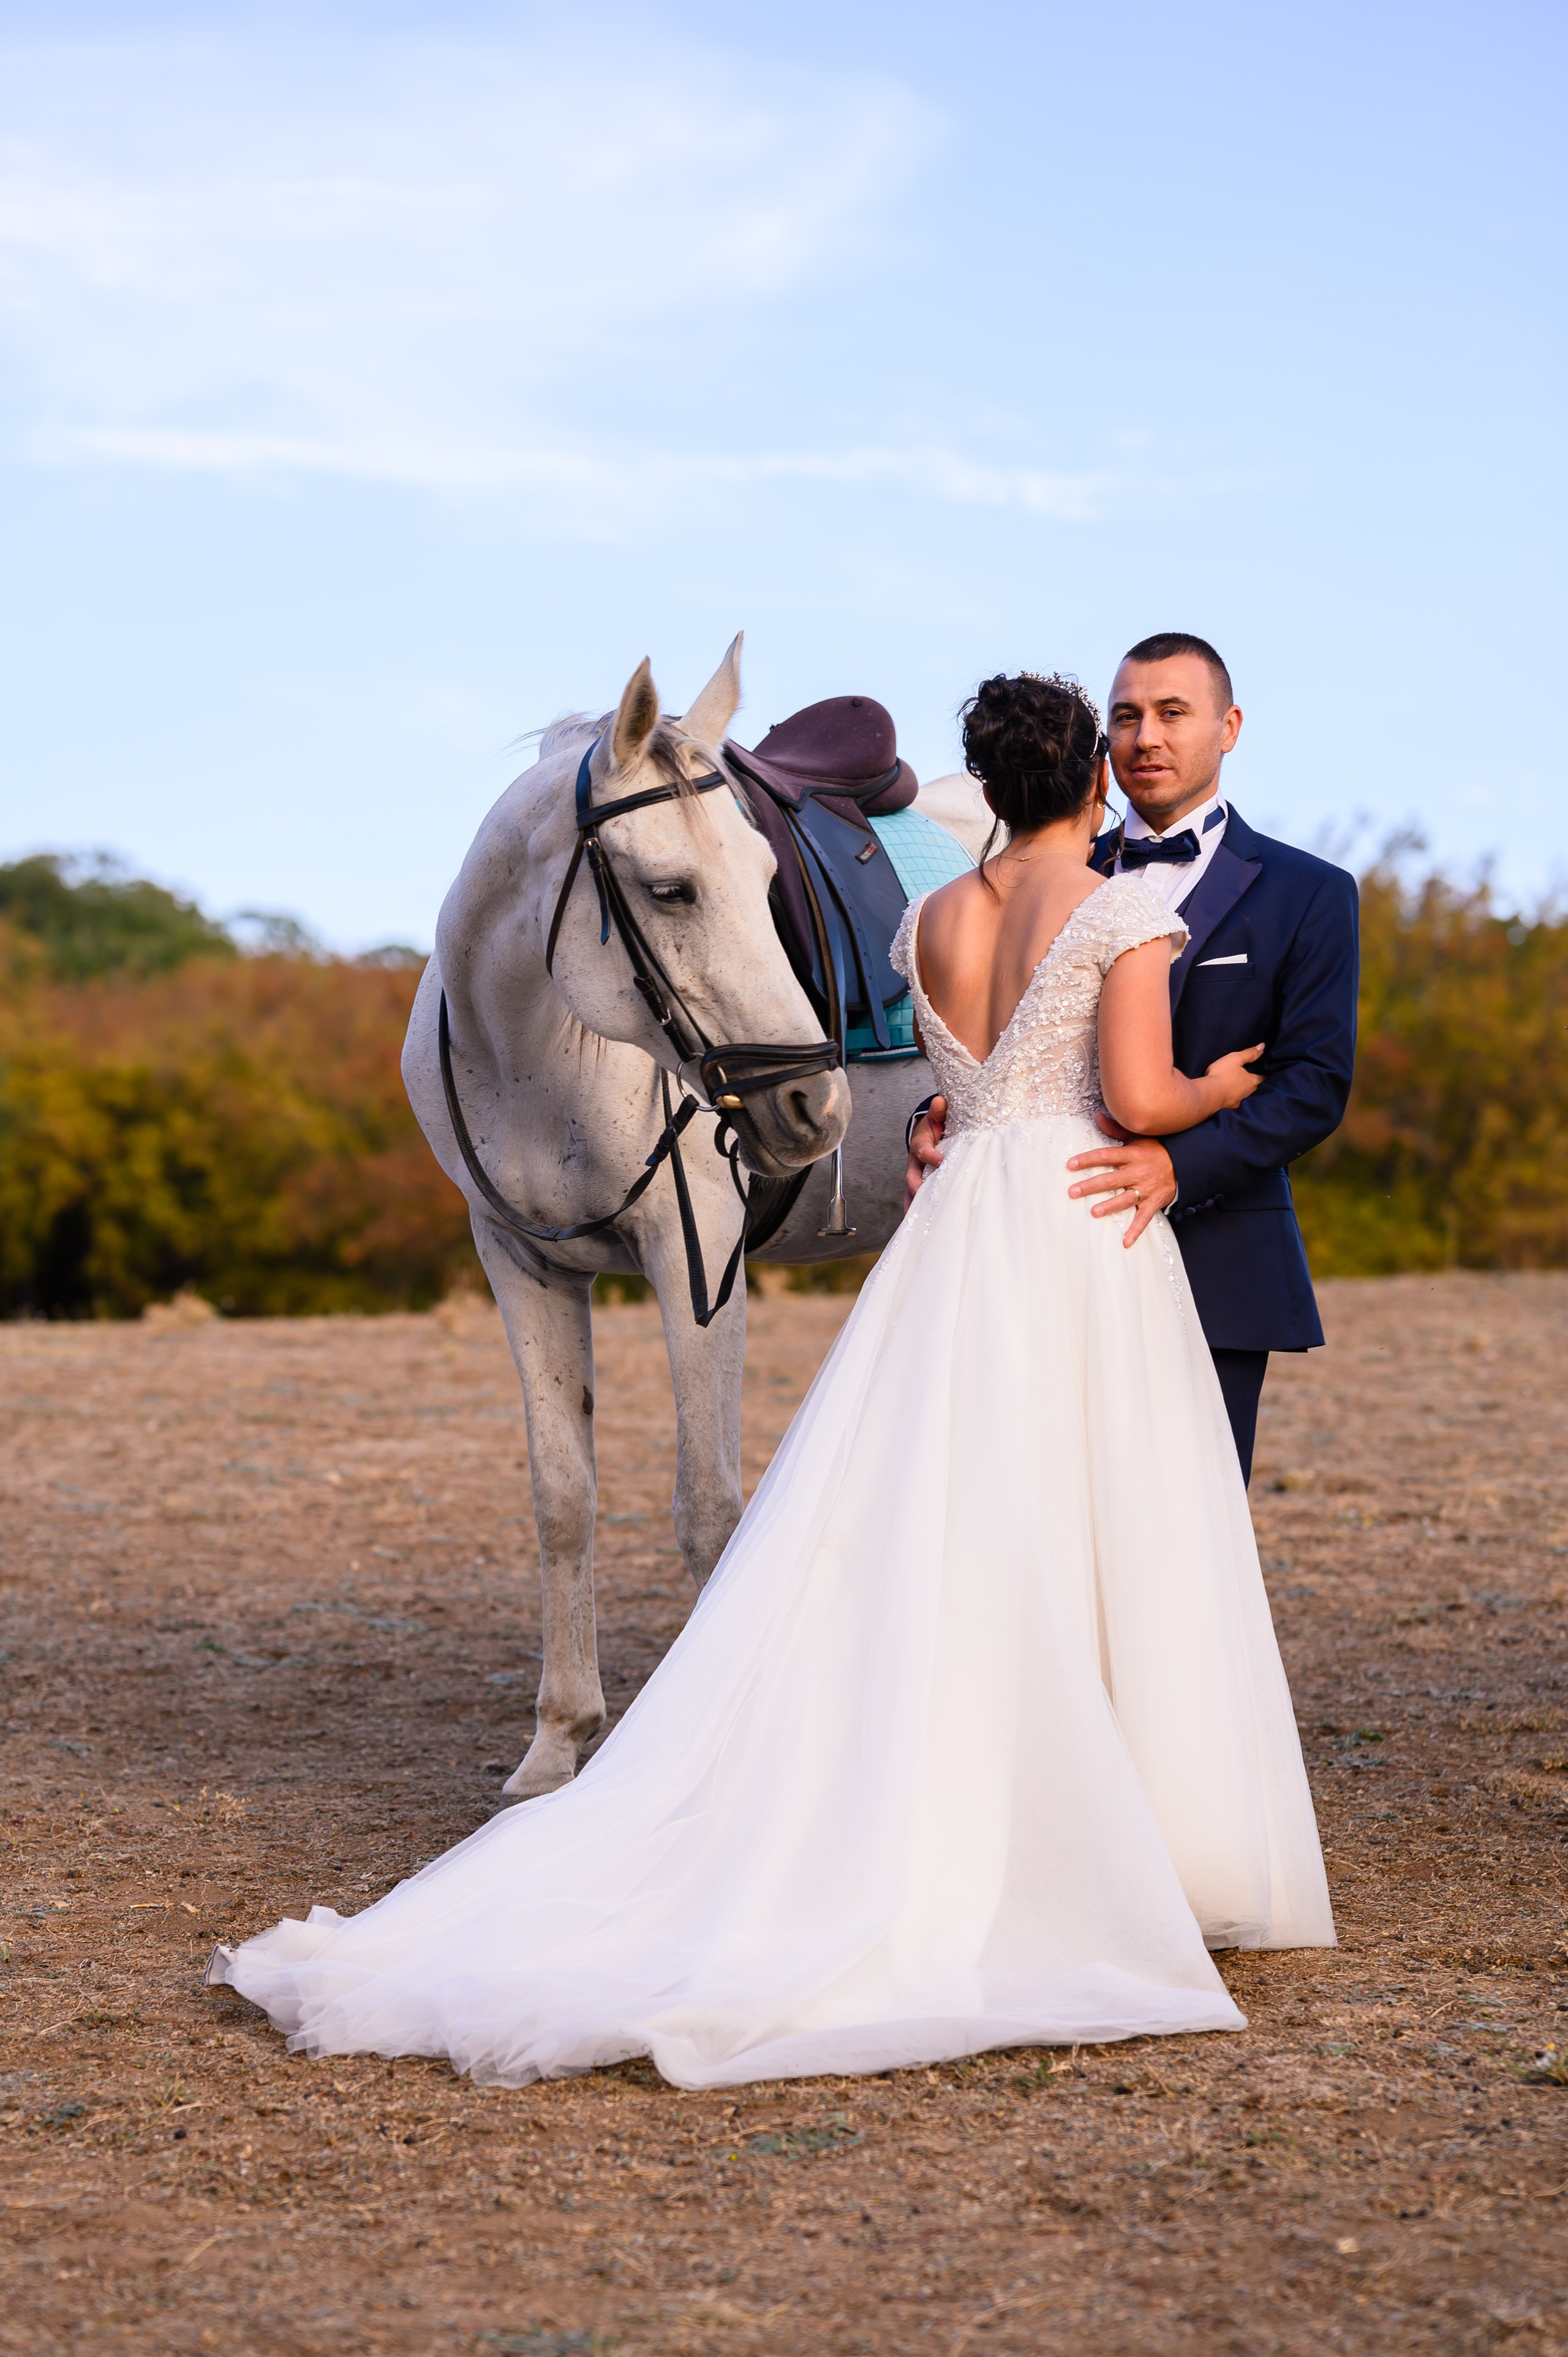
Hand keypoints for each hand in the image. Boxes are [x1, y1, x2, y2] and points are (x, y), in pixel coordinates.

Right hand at [903, 1094, 947, 1211]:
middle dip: (916, 1186)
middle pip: (911, 1176)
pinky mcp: (919, 1185)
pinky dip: (917, 1211)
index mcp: (920, 1145)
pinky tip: (924, 1224)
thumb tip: (940, 1101)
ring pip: (910, 1192)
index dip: (931, 1155)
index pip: (923, 1151)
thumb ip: (939, 1111)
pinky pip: (915, 1199)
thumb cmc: (936, 1126)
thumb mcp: (937, 1116)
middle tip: (925, 1195)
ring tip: (918, 1219)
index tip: (942, 1161)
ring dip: (914, 1204)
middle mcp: (914, 1163)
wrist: (927, 1133)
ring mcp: (915, 1176)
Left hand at [1065, 1111, 1175, 1246]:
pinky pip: (1144, 1218)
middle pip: (1111, 1179)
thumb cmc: (1156, 1149)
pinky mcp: (1154, 1202)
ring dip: (1110, 1206)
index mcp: (1132, 1154)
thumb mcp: (1137, 1137)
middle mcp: (1138, 1172)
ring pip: (1126, 1199)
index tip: (1070, 1164)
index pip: (1106, 1156)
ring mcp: (1147, 1189)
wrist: (1185, 1162)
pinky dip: (1135, 1230)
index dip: (1088, 1160)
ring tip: (1093, 1212)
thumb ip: (1115, 1128)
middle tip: (1072, 1192)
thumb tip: (1097, 1115)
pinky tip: (1125, 1242)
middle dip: (1091, 1186)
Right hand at [1205, 1043, 1265, 1108]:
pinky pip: (1233, 1102)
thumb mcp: (1236, 1059)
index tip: (1265, 1074)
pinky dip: (1232, 1098)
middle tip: (1251, 1079)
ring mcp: (1238, 1101)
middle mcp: (1248, 1093)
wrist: (1208, 1094)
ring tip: (1239, 1087)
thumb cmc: (1222, 1074)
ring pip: (1244, 1095)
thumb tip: (1262, 1046)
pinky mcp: (1228, 1108)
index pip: (1262, 1078)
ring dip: (1243, 1091)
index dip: (1264, 1075)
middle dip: (1253, 1083)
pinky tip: (1229, 1096)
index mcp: (1251, 1081)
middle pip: (1254, 1088)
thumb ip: (1249, 1053)